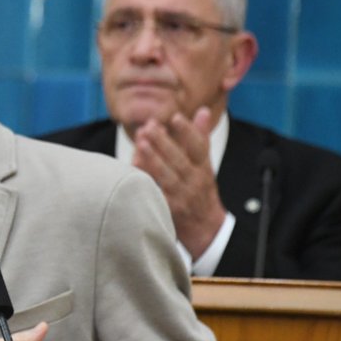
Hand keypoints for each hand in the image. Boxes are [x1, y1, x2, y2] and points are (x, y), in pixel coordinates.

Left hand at [132, 107, 225, 258]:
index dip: (188, 132)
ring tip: (141, 142)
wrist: (206, 229)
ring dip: (154, 159)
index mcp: (203, 168)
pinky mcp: (169, 210)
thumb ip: (201, 137)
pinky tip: (133, 168)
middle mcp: (195, 181)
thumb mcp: (205, 164)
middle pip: (180, 160)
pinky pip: (156, 194)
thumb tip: (202, 110)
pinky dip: (146, 180)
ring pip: (168, 176)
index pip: (199, 147)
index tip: (175, 117)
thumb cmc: (200, 190)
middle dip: (164, 142)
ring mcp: (182, 197)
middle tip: (148, 126)